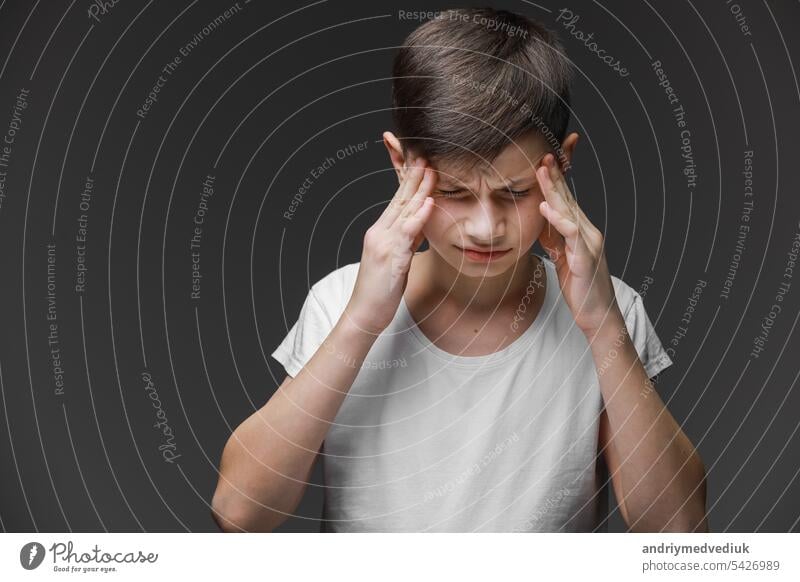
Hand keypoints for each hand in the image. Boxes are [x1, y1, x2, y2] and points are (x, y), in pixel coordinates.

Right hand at [344, 156, 436, 333]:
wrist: (363, 315)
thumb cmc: (380, 292)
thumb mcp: (398, 261)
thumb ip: (408, 240)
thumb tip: (421, 225)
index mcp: (380, 232)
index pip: (398, 200)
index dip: (410, 180)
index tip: (422, 161)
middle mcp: (379, 232)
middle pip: (399, 198)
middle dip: (414, 175)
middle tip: (426, 153)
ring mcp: (383, 243)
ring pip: (403, 210)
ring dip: (419, 188)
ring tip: (431, 168)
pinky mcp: (389, 257)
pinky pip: (406, 233)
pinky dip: (418, 216)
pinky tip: (429, 203)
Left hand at [535, 153, 621, 336]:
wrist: (597, 315)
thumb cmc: (580, 286)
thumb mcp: (562, 256)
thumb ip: (554, 236)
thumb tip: (542, 219)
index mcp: (579, 229)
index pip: (566, 197)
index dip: (557, 177)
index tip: (544, 157)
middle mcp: (587, 231)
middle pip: (568, 197)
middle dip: (556, 174)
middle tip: (543, 153)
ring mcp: (588, 242)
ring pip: (569, 210)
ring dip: (554, 189)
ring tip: (542, 170)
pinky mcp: (586, 257)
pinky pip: (571, 234)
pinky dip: (558, 219)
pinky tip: (545, 208)